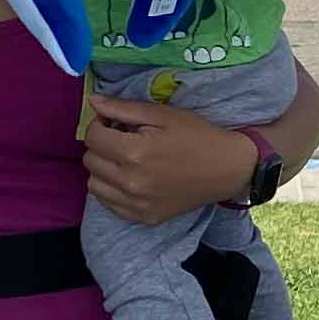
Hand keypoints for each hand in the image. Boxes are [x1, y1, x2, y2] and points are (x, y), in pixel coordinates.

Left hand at [81, 89, 264, 223]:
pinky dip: (112, 190)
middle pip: (90, 160)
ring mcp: (136, 203)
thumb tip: (93, 102)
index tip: (116, 123)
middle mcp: (130, 182)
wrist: (228, 169)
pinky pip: (108, 204)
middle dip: (102, 145)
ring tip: (124, 161)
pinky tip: (130, 179)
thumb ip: (123, 108)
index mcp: (134, 152)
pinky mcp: (143, 217)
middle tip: (123, 139)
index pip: (92, 136)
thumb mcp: (162, 114)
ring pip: (94, 184)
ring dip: (103, 169)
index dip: (100, 124)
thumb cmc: (197, 136)